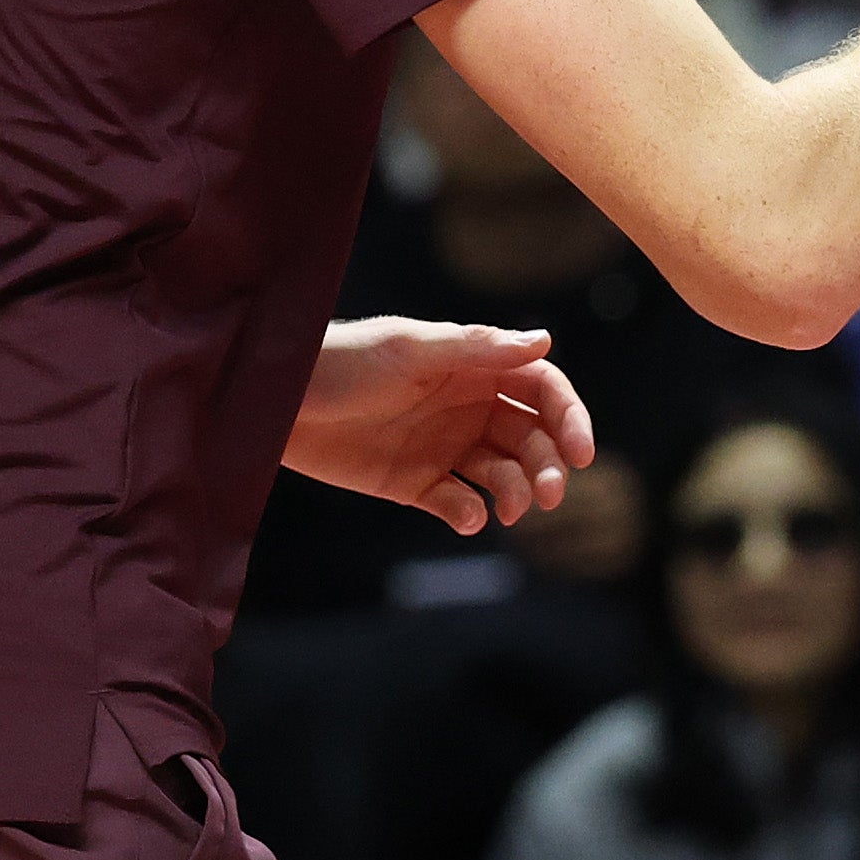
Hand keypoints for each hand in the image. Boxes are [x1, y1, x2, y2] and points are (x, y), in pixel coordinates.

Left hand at [288, 317, 587, 533]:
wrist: (278, 401)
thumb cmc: (343, 360)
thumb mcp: (410, 349)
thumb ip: (476, 349)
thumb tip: (545, 341)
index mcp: (474, 367)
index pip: (541, 390)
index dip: (568, 418)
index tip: (581, 453)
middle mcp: (468, 406)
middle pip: (531, 438)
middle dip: (549, 466)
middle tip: (551, 494)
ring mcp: (444, 446)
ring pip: (504, 474)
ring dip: (519, 493)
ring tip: (511, 511)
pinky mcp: (416, 483)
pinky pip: (459, 503)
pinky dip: (472, 513)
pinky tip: (471, 517)